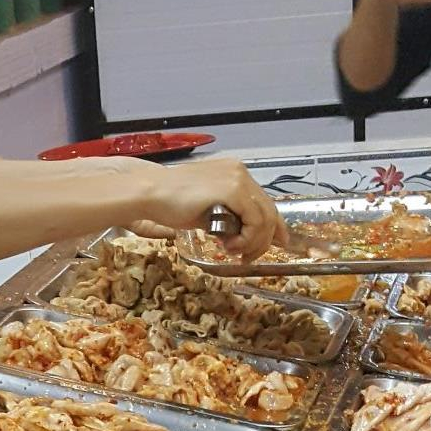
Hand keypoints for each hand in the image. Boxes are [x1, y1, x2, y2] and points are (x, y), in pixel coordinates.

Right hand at [146, 157, 280, 262]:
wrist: (151, 193)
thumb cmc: (170, 203)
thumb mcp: (207, 210)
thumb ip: (227, 217)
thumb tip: (240, 235)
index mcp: (235, 173)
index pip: (264, 202)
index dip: (275, 226)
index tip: (278, 243)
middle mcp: (240, 172)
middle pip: (269, 211)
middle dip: (263, 241)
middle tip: (246, 258)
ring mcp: (238, 179)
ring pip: (265, 218)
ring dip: (253, 243)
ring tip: (232, 252)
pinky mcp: (233, 189)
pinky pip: (254, 221)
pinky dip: (247, 238)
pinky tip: (229, 245)